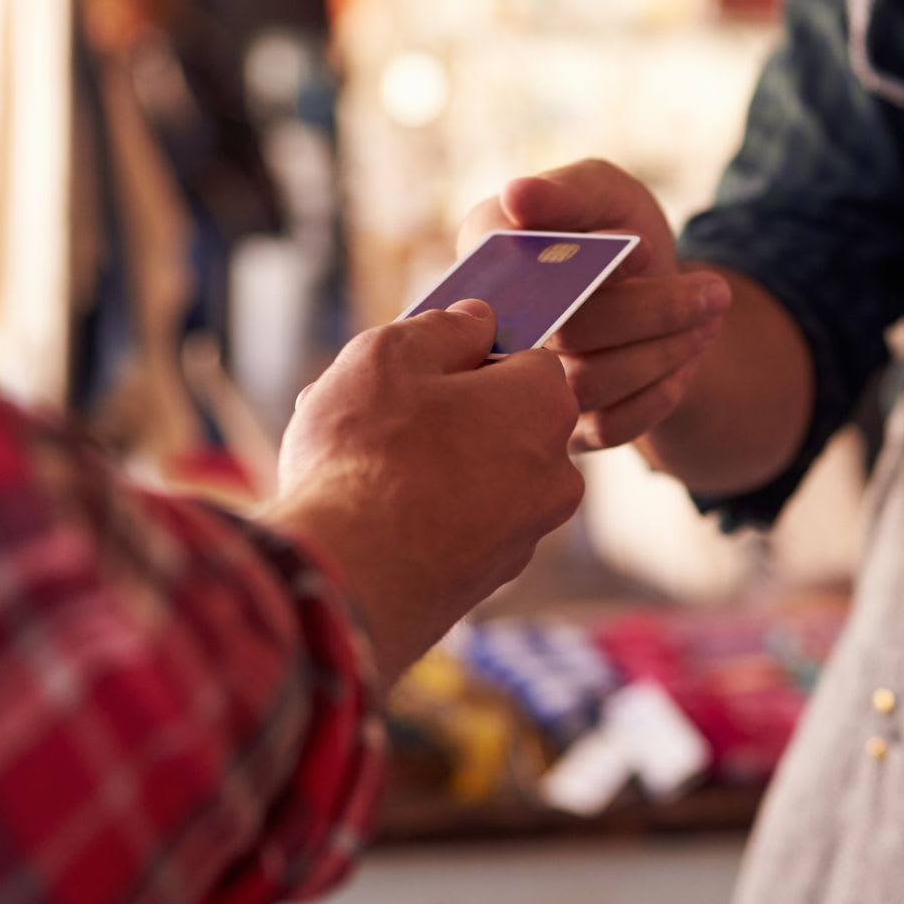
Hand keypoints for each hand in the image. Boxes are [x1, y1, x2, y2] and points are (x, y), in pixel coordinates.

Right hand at [265, 301, 584, 680]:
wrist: (348, 581)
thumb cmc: (369, 457)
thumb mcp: (390, 357)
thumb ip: (443, 329)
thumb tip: (476, 322)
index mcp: (546, 405)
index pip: (525, 358)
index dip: (468, 355)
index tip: (420, 367)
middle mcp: (556, 472)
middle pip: (500, 419)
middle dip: (443, 411)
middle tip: (376, 414)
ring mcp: (527, 532)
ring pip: (475, 473)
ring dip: (426, 462)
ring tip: (355, 466)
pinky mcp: (491, 578)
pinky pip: (460, 523)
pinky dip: (424, 513)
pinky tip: (367, 515)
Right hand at [459, 159, 730, 451]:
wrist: (651, 288)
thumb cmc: (614, 229)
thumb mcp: (604, 193)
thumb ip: (567, 192)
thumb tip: (519, 195)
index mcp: (487, 259)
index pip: (518, 272)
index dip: (587, 267)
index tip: (645, 250)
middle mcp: (493, 330)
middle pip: (567, 332)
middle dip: (652, 311)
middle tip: (714, 291)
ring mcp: (526, 388)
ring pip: (591, 383)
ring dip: (665, 350)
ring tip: (709, 316)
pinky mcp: (562, 429)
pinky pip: (611, 426)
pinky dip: (661, 390)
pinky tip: (686, 356)